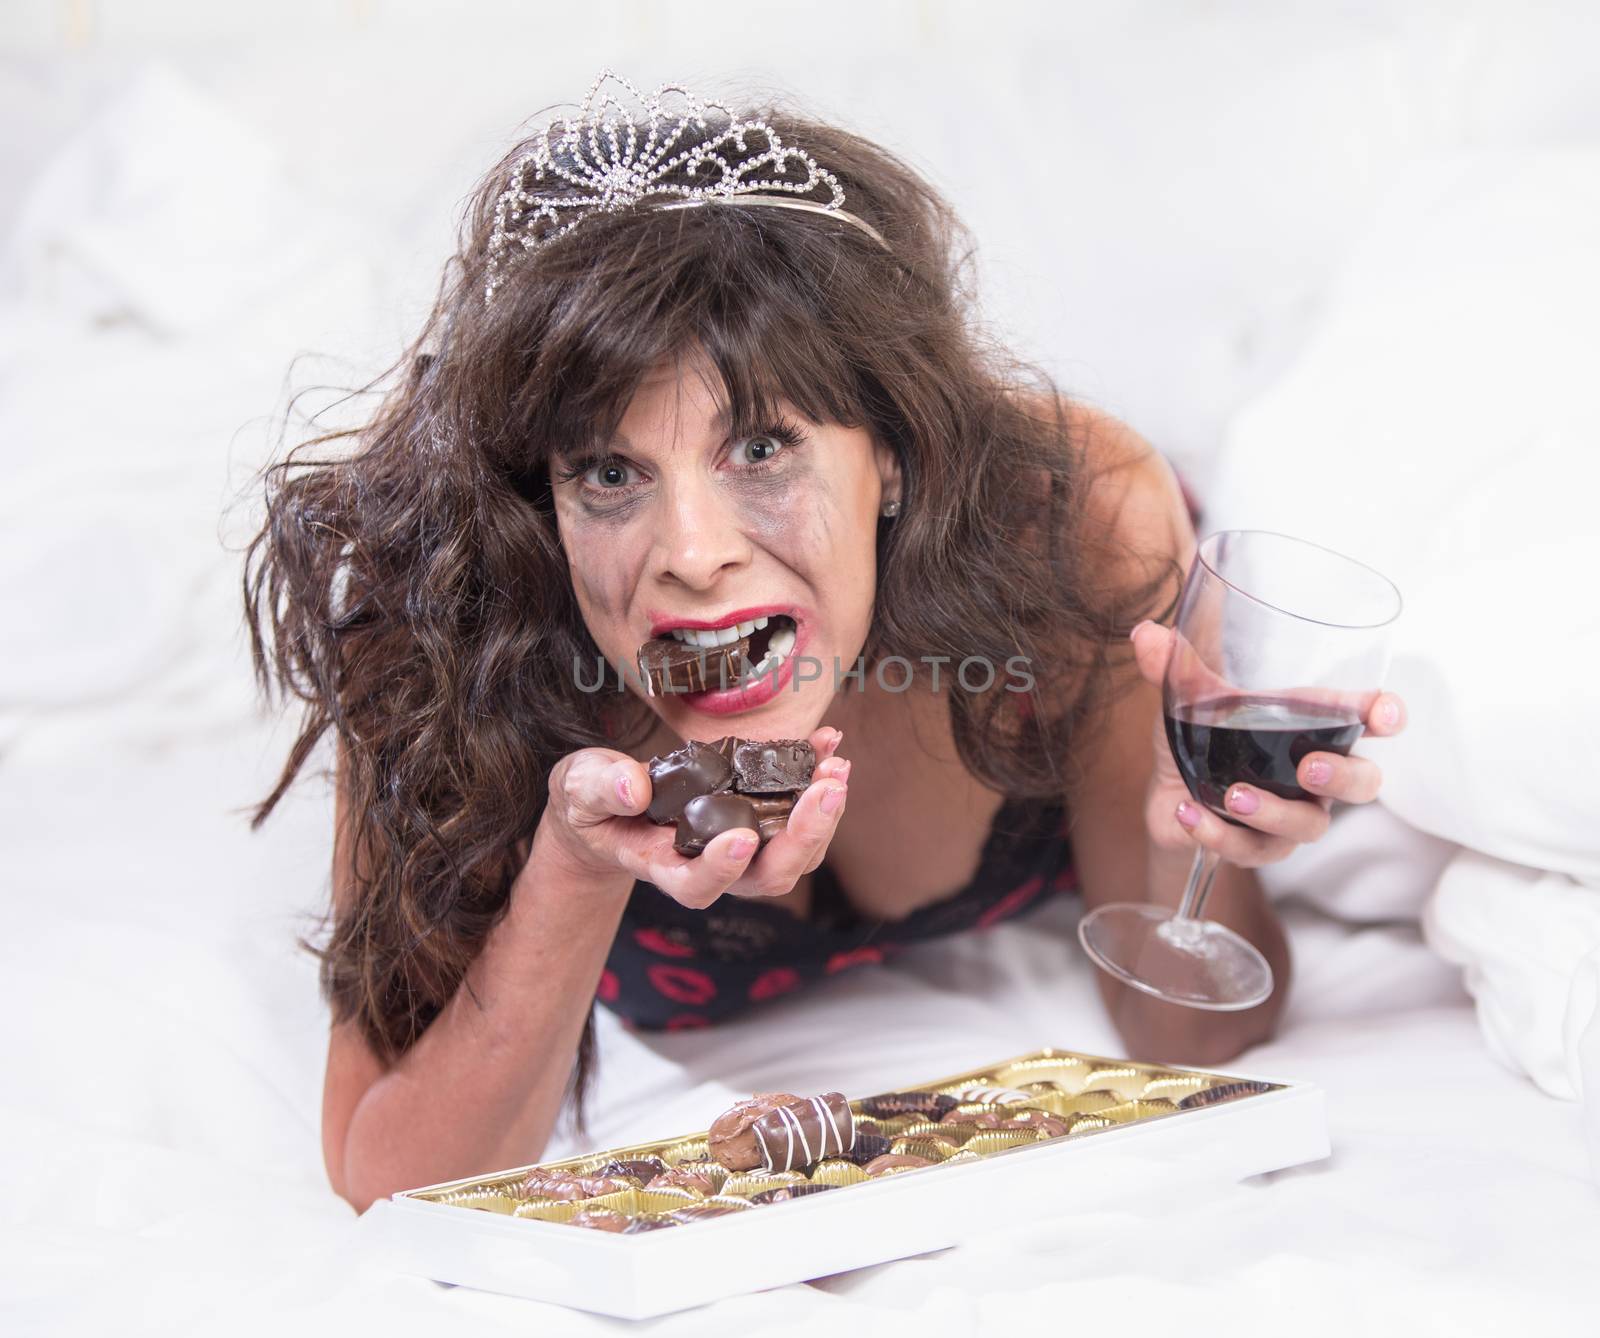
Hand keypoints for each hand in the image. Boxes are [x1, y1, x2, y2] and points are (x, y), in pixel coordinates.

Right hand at [535, 727, 847, 908]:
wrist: (607, 806)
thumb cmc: (591, 804)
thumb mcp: (578, 790)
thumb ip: (598, 788)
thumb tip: (633, 786)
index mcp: (662, 866)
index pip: (697, 885)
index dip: (721, 869)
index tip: (741, 837)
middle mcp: (711, 865)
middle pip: (768, 876)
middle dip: (803, 836)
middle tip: (825, 789)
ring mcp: (740, 845)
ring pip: (795, 852)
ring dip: (823, 812)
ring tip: (835, 764)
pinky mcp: (757, 817)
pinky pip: (798, 811)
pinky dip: (816, 777)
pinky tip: (827, 741)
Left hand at [1129, 620, 1406, 867]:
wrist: (1168, 797)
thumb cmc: (1201, 739)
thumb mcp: (1186, 699)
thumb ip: (1172, 667)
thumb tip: (1146, 633)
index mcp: (1311, 728)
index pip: (1365, 719)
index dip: (1385, 715)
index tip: (1385, 714)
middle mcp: (1313, 777)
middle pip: (1362, 784)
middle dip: (1343, 777)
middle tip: (1307, 769)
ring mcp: (1291, 816)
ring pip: (1308, 826)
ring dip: (1273, 811)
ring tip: (1233, 795)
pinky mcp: (1256, 848)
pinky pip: (1250, 850)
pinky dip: (1218, 834)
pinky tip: (1187, 813)